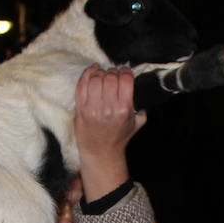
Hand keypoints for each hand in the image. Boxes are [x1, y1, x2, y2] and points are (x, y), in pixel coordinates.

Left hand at [74, 64, 146, 199]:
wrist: (100, 151)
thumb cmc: (119, 137)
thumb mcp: (137, 123)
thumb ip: (142, 107)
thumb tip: (142, 89)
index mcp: (124, 109)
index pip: (125, 79)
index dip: (125, 71)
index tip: (125, 72)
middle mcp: (108, 107)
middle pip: (110, 76)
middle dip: (113, 72)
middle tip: (114, 75)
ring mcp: (92, 107)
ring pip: (96, 78)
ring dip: (101, 72)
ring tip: (103, 75)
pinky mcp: (81, 107)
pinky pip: (82, 84)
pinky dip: (87, 73)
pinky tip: (93, 70)